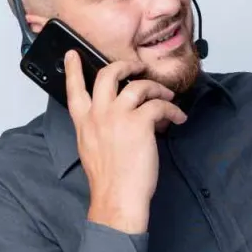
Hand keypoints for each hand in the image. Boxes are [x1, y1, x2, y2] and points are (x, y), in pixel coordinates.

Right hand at [65, 52, 187, 232]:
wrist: (117, 197)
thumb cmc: (109, 181)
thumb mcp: (91, 150)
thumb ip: (99, 129)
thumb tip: (123, 120)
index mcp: (84, 123)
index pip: (74, 90)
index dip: (74, 69)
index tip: (73, 54)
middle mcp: (98, 115)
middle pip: (108, 75)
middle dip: (125, 66)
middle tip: (138, 67)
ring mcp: (118, 117)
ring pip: (138, 85)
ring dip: (156, 87)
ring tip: (167, 95)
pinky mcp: (140, 123)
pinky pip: (160, 105)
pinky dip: (173, 109)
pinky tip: (178, 118)